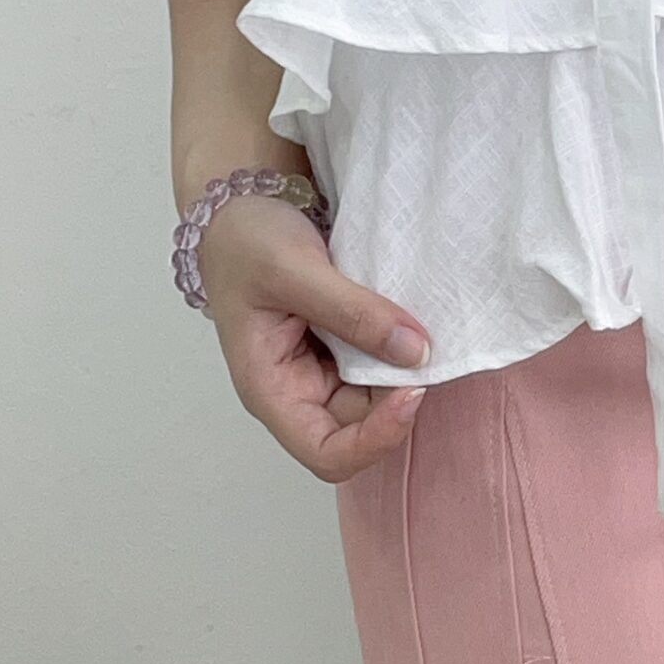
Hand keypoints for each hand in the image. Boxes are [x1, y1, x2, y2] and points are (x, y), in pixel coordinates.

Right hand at [199, 196, 432, 484]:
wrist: (240, 209)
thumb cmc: (246, 243)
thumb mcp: (296, 270)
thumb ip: (354, 311)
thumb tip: (415, 351)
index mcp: (270, 390)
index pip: (328, 453)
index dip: (376, 437)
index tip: (412, 390)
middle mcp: (296, 391)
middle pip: (360, 429)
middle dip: (396, 398)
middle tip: (423, 347)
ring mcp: (319, 372)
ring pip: (375, 399)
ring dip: (401, 374)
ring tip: (416, 329)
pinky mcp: (339, 349)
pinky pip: (378, 366)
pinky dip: (399, 351)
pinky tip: (407, 322)